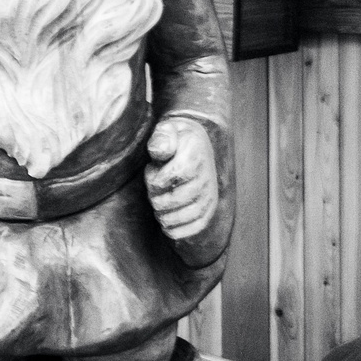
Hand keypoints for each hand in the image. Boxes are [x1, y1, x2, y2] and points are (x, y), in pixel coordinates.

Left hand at [145, 117, 218, 241]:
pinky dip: (177, 230)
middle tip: (152, 190)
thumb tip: (159, 151)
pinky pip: (194, 228)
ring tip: (158, 205)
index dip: (156, 179)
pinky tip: (165, 223)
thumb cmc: (176, 139)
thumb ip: (162, 137)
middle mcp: (206, 178)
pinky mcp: (208, 210)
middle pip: (177, 199)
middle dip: (156, 198)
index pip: (174, 175)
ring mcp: (209, 196)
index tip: (151, 172)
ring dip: (164, 215)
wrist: (196, 146)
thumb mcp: (167, 130)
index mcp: (196, 157)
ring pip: (185, 216)